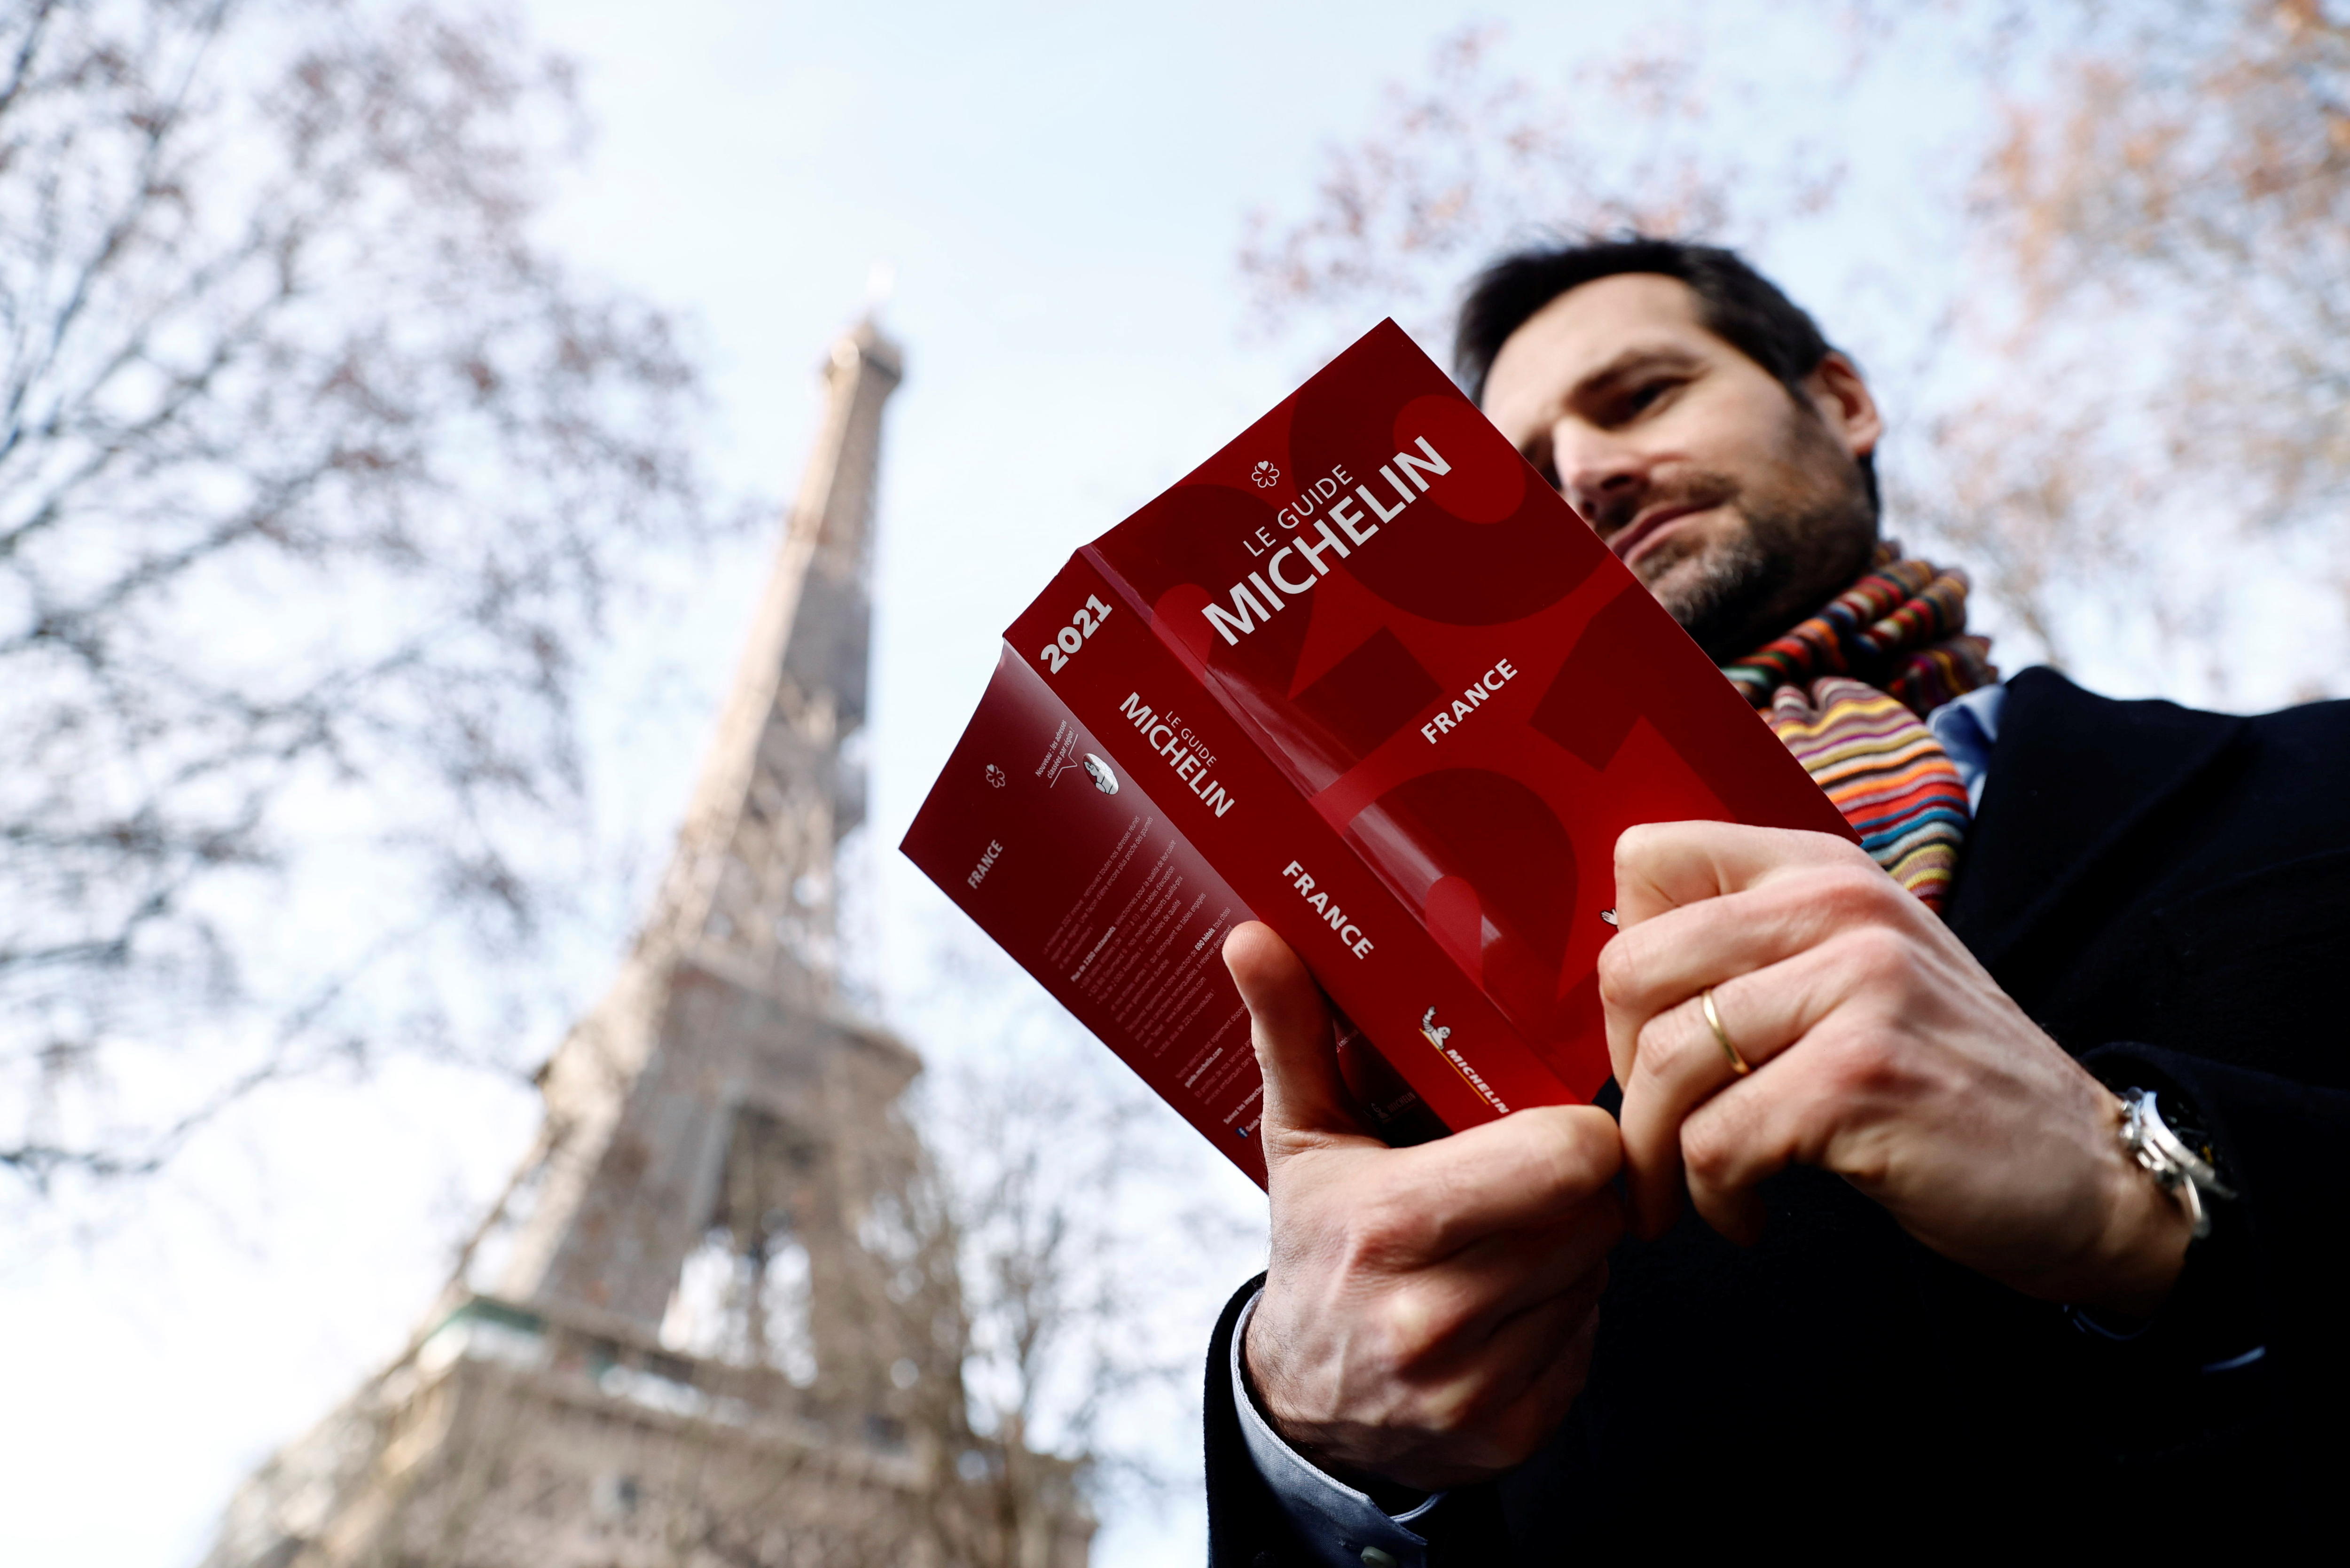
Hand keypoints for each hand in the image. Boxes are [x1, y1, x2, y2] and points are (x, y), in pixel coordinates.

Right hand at [1226, 921, 1623, 1491]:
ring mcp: (1475, 1386)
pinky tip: (1506, 1300)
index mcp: (1391, 1225)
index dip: (1573, 1133)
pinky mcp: (1512, 1433)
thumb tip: (1255, 936)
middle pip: (1594, 1213)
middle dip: (1571, 1188)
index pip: (1566, 1157)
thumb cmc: (1318, 1248)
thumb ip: (1293, 1032)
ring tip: (1504, 1238)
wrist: (1304, 1404)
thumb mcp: (1301, 1139)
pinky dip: (1563, 1315)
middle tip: (1519, 1181)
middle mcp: (1433, 1315)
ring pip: (1598, 1273)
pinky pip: (1591, 1339)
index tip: (1543, 1126)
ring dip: (1570, 1250)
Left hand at [1599, 822, 2189, 1315]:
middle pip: (1629, 968)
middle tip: (1663, 1129)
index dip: (1628, 963)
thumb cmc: (1947, 1085)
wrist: (2094, 1176)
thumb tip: (1615, 972)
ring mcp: (1857, 984)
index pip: (1646, 861)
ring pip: (1662, 1061)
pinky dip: (1714, 1198)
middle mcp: (1838, 904)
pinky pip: (1715, 1140)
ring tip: (1694, 1191)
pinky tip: (1749, 1214)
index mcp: (1821, 869)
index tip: (1654, 1035)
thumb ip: (1753, 950)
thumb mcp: (1854, 975)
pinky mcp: (1860, 1076)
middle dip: (1621, 1070)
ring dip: (1657, 1153)